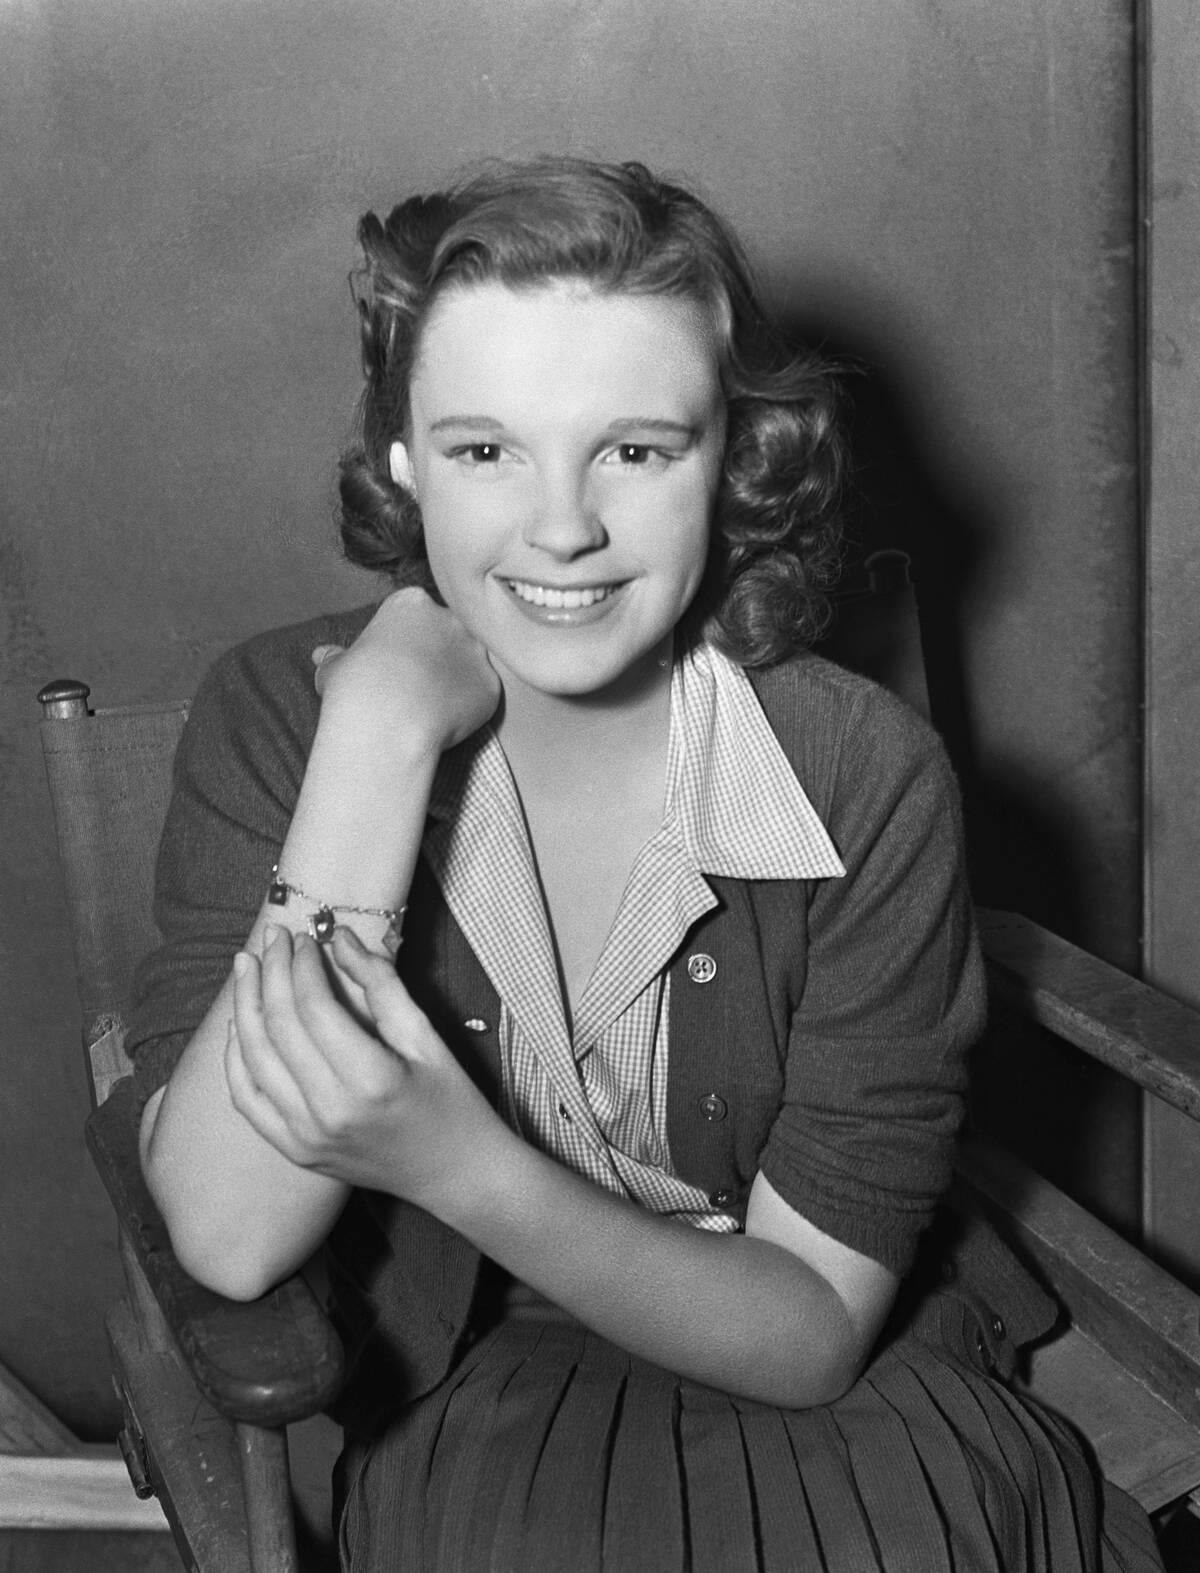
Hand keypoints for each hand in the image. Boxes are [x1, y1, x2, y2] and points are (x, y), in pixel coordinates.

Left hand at [225, 926, 503, 1210]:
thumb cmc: (450, 1098)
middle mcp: (330, 1112)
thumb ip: (381, 983)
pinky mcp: (295, 1151)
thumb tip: (338, 937)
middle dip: (270, 973)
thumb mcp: (425, 1035)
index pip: (315, 1008)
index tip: (306, 937)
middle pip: (279, 1027)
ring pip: (253, 1059)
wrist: (453, 1172)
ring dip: (245, 1006)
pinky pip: (248, 1100)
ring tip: (246, 966)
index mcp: (371, 1080)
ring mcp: (306, 1137)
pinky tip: (238, 1023)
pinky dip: (235, 1058)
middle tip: (272, 937)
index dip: (303, 965)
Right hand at [310, 588, 500, 751]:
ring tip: (430, 706)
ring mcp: (475, 650)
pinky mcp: (490, 684)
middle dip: (436, 655)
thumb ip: (338, 657)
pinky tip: (446, 722)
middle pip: (448, 633)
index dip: (403, 642)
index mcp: (411, 603)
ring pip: (469, 662)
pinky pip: (482, 694)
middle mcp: (450, 618)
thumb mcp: (336, 668)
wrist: (388, 720)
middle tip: (415, 687)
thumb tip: (323, 655)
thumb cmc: (355, 688)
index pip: (415, 615)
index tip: (392, 665)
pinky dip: (470, 707)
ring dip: (456, 679)